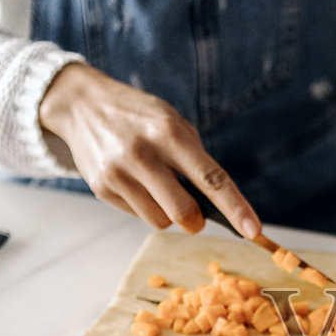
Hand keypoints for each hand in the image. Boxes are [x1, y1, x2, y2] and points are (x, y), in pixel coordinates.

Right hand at [39, 63, 259, 238]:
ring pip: (160, 221)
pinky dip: (143, 206)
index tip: (253, 231)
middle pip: (184, 213)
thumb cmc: (138, 116)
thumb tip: (215, 205)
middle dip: (196, 220)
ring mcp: (119, 173)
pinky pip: (136, 215)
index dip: (236, 208)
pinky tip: (133, 181)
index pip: (211, 179)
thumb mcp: (171, 122)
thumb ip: (194, 159)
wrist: (82, 104)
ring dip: (167, 214)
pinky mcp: (102, 188)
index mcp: (170, 134)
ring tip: (156, 187)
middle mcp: (143, 154)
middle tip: (196, 214)